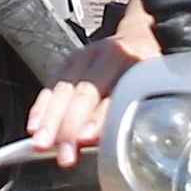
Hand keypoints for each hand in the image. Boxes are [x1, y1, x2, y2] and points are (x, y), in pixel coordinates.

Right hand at [25, 16, 151, 164]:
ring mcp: (88, 56)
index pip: (115, 96)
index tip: (85, 138)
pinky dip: (42, 107)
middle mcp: (111, 57)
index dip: (98, 118)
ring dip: (50, 120)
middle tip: (64, 153)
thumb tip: (114, 148)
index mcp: (137, 66)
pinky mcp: (71, 59)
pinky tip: (35, 126)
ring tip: (41, 143)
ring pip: (64, 88)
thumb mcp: (155, 89)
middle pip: (85, 93)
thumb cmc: (148, 75)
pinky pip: (52, 84)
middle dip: (69, 126)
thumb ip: (137, 114)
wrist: (140, 38)